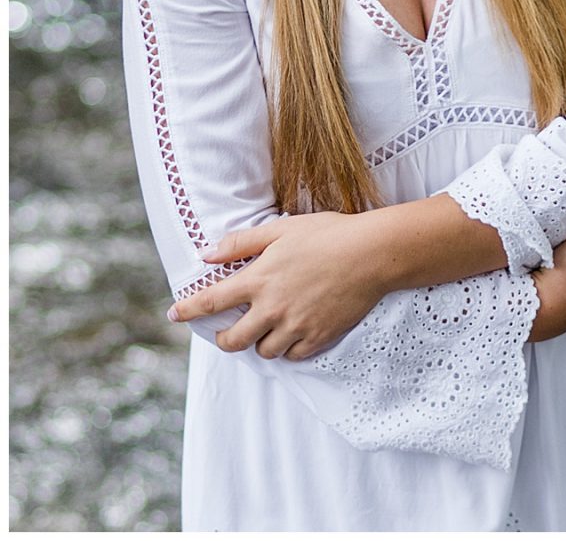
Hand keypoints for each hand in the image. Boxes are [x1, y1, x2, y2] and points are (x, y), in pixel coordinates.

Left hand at [169, 211, 387, 361]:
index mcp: (259, 280)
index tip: (174, 314)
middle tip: (231, 333)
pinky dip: (290, 348)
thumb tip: (206, 254)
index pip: (210, 302)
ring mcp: (296, 325)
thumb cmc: (329, 234)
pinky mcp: (320, 336)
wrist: (374, 253)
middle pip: (234, 341)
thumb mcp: (282, 229)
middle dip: (226, 339)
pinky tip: (296, 333)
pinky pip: (294, 355)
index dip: (188, 310)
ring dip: (262, 342)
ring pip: (265, 351)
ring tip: (271, 329)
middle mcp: (272, 308)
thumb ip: (241, 242)